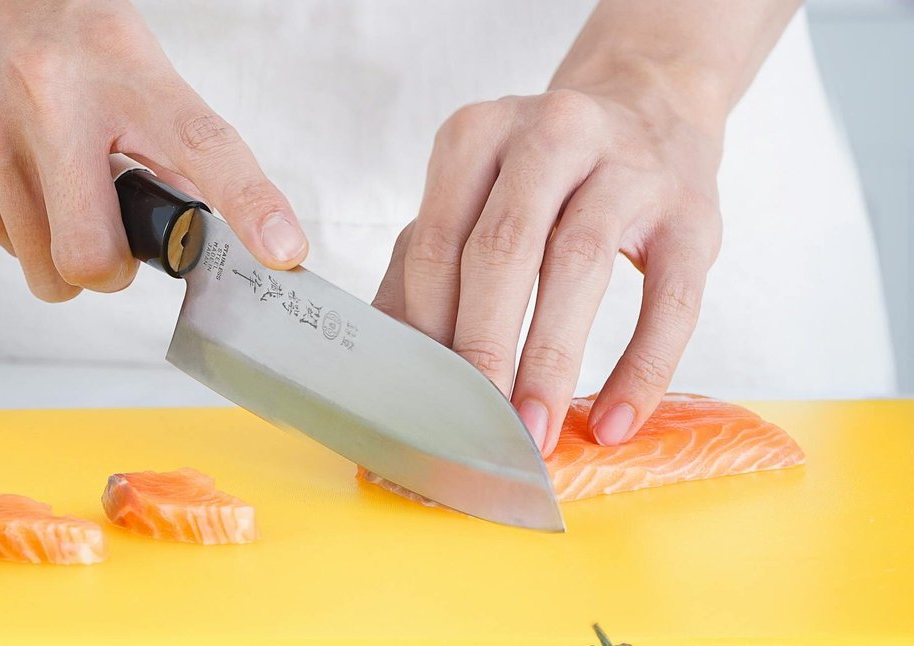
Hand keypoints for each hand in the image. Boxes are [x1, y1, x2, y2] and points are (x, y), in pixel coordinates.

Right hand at [0, 0, 307, 301]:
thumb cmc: (51, 18)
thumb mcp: (124, 53)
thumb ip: (161, 134)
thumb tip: (189, 216)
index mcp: (122, 69)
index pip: (203, 145)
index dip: (252, 205)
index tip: (284, 252)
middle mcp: (51, 101)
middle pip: (92, 257)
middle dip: (110, 270)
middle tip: (111, 238)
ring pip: (43, 271)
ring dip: (60, 252)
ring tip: (54, 188)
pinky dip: (14, 225)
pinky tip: (9, 168)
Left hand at [372, 87, 723, 454]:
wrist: (651, 108)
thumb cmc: (541, 175)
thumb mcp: (473, 194)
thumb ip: (424, 264)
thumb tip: (391, 358)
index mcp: (478, 134)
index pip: (438, 244)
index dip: (427, 327)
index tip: (422, 395)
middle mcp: (552, 135)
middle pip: (503, 249)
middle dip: (483, 347)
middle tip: (472, 423)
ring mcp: (630, 168)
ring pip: (579, 266)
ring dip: (549, 359)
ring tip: (533, 429)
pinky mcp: (694, 214)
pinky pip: (670, 300)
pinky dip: (641, 368)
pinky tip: (614, 419)